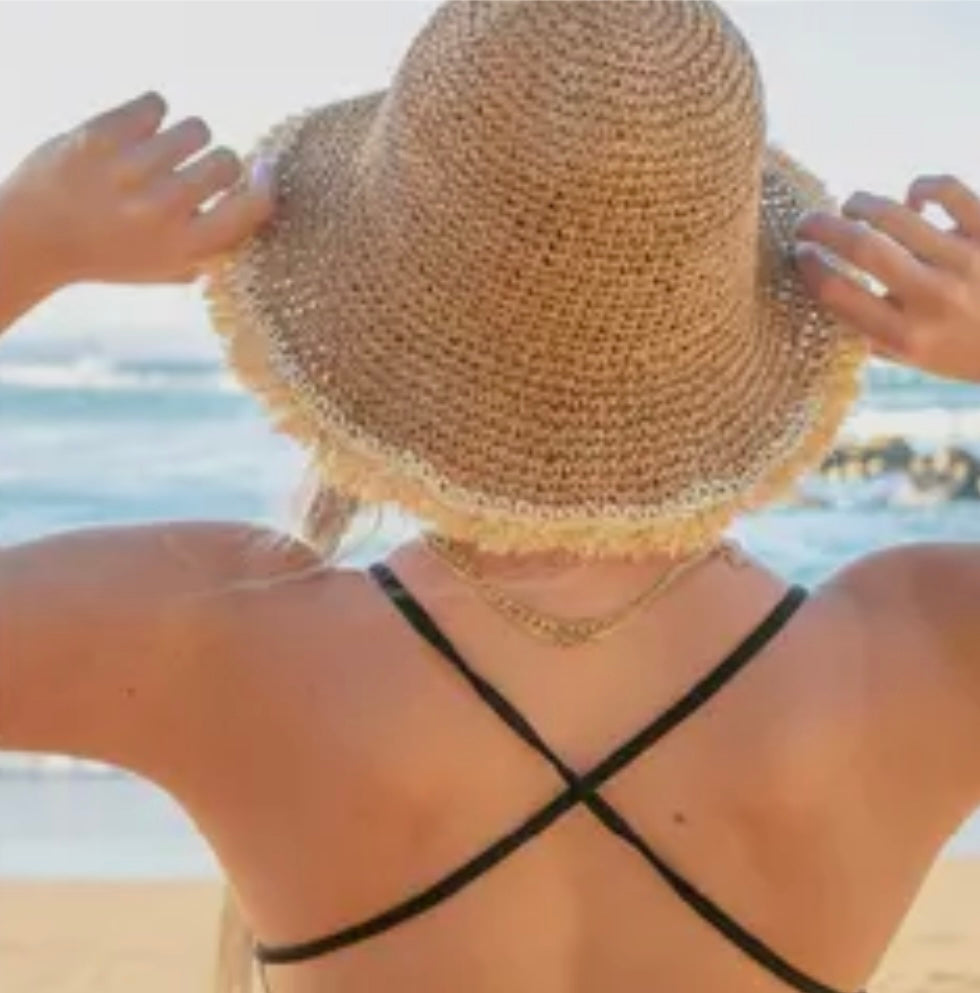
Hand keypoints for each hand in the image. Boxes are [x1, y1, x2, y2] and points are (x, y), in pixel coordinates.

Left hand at [0, 91, 272, 292]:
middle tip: (194, 172)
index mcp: (184, 246)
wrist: (36, 237)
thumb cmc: (110, 255)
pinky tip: (138, 133)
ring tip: (163, 153)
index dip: (264, 185)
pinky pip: (156, 103)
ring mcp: (130, 169)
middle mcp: (162, 209)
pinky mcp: (101, 134)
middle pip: (226, 161)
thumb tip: (257, 203)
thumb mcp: (167, 269)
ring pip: (195, 128)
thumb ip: (213, 250)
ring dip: (185, 139)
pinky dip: (152, 115)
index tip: (262, 172)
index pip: (250, 207)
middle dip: (217, 164)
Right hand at [794, 175, 979, 382]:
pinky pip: (948, 191)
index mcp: (907, 337)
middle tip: (805, 223)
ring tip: (850, 206)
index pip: (839, 294)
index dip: (809, 267)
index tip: (799, 255)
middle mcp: (935, 298)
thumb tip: (825, 295)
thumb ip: (872, 333)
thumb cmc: (966, 351)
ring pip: (897, 214)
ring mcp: (967, 261)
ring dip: (861, 204)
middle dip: (822, 227)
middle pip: (862, 247)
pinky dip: (921, 188)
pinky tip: (912, 200)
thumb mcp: (914, 358)